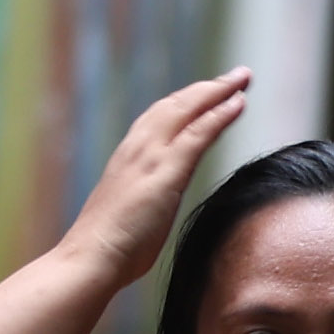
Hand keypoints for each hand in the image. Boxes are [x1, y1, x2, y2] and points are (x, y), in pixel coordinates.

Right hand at [56, 71, 251, 285]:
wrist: (91, 257)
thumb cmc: (109, 248)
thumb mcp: (129, 214)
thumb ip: (144, 201)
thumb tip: (154, 208)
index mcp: (128, 157)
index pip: (161, 118)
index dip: (187, 103)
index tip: (209, 94)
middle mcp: (138, 148)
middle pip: (176, 104)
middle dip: (207, 88)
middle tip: (235, 77)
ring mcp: (151, 156)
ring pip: (188, 109)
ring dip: (217, 91)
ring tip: (242, 79)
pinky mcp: (166, 170)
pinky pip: (199, 132)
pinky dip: (219, 114)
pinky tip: (238, 102)